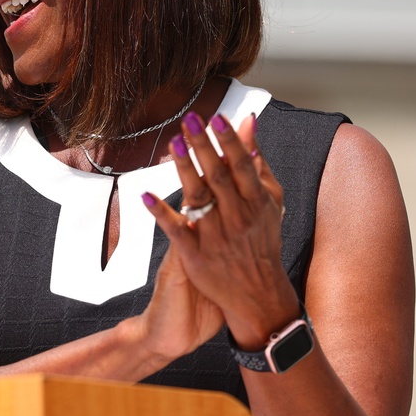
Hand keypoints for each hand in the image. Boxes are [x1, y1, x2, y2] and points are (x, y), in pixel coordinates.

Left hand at [143, 112, 301, 349]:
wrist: (258, 296)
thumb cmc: (262, 241)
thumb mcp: (269, 202)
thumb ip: (257, 163)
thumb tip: (248, 122)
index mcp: (256, 202)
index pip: (241, 166)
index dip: (230, 141)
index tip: (217, 118)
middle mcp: (237, 217)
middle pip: (218, 176)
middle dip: (204, 146)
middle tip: (189, 119)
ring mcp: (216, 236)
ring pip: (198, 197)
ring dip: (185, 169)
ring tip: (174, 143)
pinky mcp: (195, 255)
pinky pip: (176, 230)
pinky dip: (161, 213)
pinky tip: (145, 195)